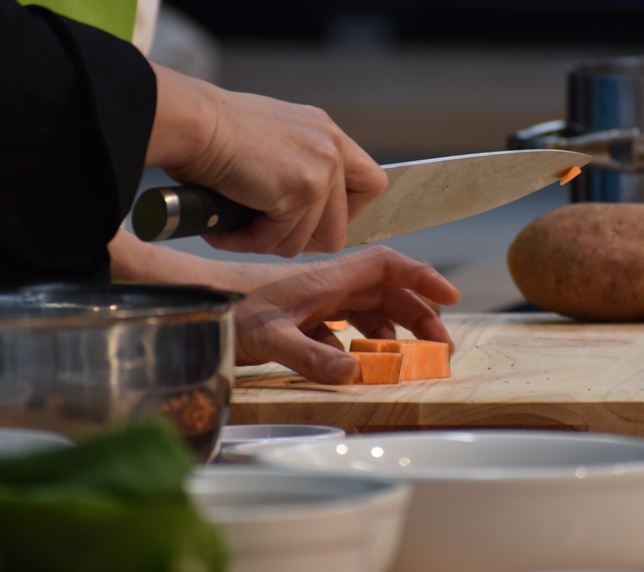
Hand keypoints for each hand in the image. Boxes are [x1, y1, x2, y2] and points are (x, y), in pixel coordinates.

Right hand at [145, 63, 386, 256]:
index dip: (346, 213)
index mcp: (326, 132)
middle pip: (341, 225)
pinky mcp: (302, 189)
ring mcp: (321, 169)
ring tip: (233, 230)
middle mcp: (331, 147)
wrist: (191, 121)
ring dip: (266, 242)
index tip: (313, 223)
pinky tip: (222, 230)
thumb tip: (296, 214)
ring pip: (307, 241)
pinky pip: (279, 239)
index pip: (370, 184)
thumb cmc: (211, 130)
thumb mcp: (270, 140)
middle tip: (264, 234)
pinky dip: (247, 242)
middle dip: (301, 240)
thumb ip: (294, 167)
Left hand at [232, 246, 459, 383]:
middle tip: (439, 347)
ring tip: (406, 361)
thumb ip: (311, 357)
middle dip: (419, 316)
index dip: (423, 277)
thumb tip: (355, 376)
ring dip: (393, 333)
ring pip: (368, 311)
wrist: (191, 301)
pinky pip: (343, 328)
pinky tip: (354, 365)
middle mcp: (327, 287)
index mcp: (327, 280)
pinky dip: (358, 345)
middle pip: (387, 293)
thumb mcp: (270, 338)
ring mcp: (314, 301)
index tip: (451, 296)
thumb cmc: (227, 309)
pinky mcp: (301, 317)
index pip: (388, 267)